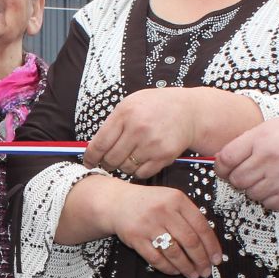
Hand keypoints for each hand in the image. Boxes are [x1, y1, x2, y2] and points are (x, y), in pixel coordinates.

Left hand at [84, 88, 201, 178]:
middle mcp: (138, 129)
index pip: (99, 144)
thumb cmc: (156, 106)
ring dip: (123, 166)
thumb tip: (94, 147)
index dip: (91, 157)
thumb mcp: (131, 104)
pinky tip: (141, 160)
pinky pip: (141, 173)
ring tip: (129, 156)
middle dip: (107, 163)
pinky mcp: (164, 156)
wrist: (189, 111)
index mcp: (125, 114)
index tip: (89, 162)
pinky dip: (138, 171)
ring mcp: (152, 144)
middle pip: (111, 159)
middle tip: (109, 161)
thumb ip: (113, 123)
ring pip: (126, 168)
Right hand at [112, 183, 221, 277]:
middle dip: (201, 260)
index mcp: (177, 199)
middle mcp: (164, 211)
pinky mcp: (136, 238)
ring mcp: (148, 225)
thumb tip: (209, 245)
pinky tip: (175, 272)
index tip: (217, 260)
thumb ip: (188, 216)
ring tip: (193, 274)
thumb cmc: (151, 204)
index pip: (201, 225)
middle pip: (189, 241)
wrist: (118, 203)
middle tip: (206, 271)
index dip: (211, 245)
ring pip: (174, 252)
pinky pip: (156, 258)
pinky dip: (168, 268)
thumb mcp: (171, 200)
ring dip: (186, 267)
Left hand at [214, 114, 278, 210]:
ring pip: (251, 194)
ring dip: (255, 188)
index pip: (226, 159)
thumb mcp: (270, 128)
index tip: (224, 168)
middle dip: (238, 178)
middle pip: (237, 180)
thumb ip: (245, 142)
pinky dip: (270, 198)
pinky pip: (269, 204)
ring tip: (267, 177)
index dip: (220, 167)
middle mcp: (268, 161)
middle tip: (249, 172)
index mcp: (261, 141)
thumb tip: (221, 160)